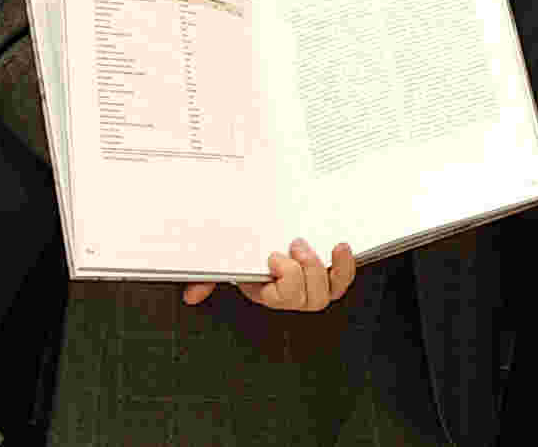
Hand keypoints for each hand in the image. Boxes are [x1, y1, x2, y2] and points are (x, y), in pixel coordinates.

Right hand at [184, 239, 358, 311]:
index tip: (273, 256)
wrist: (269, 238)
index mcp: (269, 292)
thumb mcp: (226, 263)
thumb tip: (192, 295)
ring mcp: (314, 286)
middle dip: (305, 271)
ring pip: (328, 291)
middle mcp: (295, 295)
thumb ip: (208, 277)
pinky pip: (342, 280)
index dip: (286, 279)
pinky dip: (345, 266)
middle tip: (294, 245)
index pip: (283, 298)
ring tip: (308, 245)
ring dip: (322, 267)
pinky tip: (340, 247)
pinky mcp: (330, 273)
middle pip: (311, 299)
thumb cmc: (247, 254)